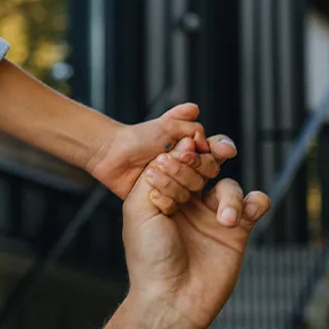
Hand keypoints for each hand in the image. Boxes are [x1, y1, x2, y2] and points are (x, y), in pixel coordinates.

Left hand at [87, 103, 228, 212]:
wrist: (112, 154)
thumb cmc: (138, 138)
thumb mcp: (167, 125)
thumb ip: (192, 128)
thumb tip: (205, 141)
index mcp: (194, 150)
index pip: (217, 153)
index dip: (215, 151)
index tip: (199, 148)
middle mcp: (191, 169)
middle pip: (209, 172)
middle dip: (188, 164)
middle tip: (165, 156)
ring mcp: (180, 186)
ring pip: (194, 188)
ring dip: (174, 177)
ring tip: (152, 168)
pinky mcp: (168, 201)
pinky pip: (177, 203)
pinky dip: (165, 194)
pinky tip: (152, 189)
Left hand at [124, 166, 270, 328]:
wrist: (172, 299)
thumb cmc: (149, 256)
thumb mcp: (138, 211)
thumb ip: (153, 178)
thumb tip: (172, 152)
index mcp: (160, 193)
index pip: (176, 160)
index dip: (182, 153)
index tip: (184, 151)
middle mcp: (187, 202)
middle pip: (205, 168)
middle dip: (205, 165)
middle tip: (201, 175)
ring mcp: (212, 216)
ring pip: (229, 186)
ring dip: (229, 197)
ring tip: (224, 220)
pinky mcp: (237, 232)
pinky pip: (255, 204)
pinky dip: (256, 202)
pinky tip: (245, 216)